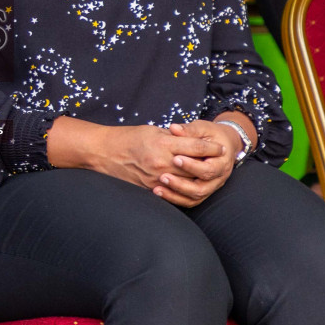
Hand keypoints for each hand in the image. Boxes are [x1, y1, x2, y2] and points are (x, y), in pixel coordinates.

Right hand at [84, 123, 225, 198]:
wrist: (102, 153)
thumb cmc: (127, 138)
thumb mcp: (152, 131)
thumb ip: (173, 137)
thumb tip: (191, 140)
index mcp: (162, 145)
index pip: (196, 147)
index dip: (211, 147)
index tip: (220, 147)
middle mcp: (161, 163)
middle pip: (194, 166)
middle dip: (210, 163)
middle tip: (222, 161)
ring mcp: (155, 179)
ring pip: (186, 182)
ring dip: (200, 179)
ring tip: (210, 175)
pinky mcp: (149, 189)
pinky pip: (171, 193)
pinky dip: (183, 191)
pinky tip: (192, 187)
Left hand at [151, 120, 241, 206]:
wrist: (222, 144)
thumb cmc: (212, 135)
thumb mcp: (204, 128)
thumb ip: (189, 130)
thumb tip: (174, 128)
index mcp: (222, 163)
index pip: (208, 169)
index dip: (191, 165)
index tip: (175, 158)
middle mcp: (218, 179)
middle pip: (201, 189)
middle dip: (181, 184)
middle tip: (163, 176)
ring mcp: (210, 188)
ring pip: (194, 198)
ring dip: (175, 194)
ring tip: (158, 188)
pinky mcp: (201, 192)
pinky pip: (188, 201)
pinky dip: (174, 199)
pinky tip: (160, 192)